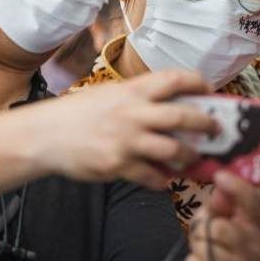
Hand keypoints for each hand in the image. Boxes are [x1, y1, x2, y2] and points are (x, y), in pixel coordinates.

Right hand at [28, 69, 217, 188]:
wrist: (44, 135)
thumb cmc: (77, 114)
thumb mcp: (108, 94)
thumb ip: (137, 99)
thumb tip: (170, 105)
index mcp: (131, 91)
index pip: (174, 79)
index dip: (197, 83)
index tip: (210, 90)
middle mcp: (132, 113)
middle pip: (182, 117)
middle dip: (205, 124)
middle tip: (216, 130)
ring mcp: (126, 141)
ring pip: (173, 151)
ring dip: (188, 157)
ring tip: (192, 159)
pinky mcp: (117, 165)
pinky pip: (151, 176)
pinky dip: (162, 180)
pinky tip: (163, 180)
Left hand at [184, 170, 259, 260]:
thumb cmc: (226, 238)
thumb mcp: (226, 215)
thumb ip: (223, 199)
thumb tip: (221, 179)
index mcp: (259, 223)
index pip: (253, 204)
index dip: (237, 188)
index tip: (220, 175)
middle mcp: (255, 247)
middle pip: (217, 229)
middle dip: (203, 227)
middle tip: (206, 230)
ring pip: (202, 248)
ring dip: (197, 246)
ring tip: (207, 248)